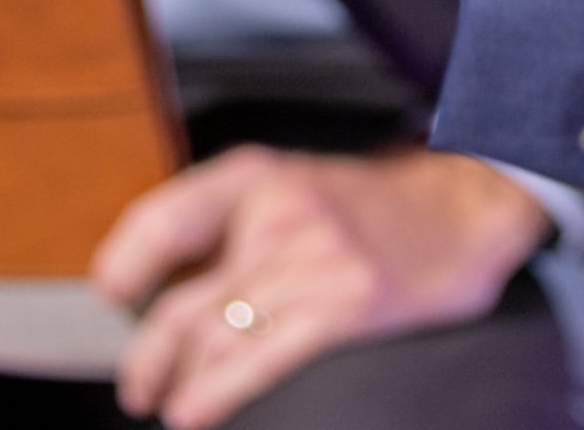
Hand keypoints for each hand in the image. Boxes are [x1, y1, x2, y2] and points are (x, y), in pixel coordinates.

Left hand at [94, 146, 553, 427]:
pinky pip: (260, 357)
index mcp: (258, 177)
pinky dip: (215, 391)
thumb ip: (237, 220)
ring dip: (176, 382)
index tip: (114, 297)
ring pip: (213, 336)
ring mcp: (312, 258)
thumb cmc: (381, 206)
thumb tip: (167, 280)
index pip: (162, 222)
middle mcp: (276, 213)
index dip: (125, 267)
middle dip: (146, 357)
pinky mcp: (347, 303)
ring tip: (168, 404)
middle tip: (138, 385)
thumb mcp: (298, 182)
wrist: (468, 205)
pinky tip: (195, 411)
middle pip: (181, 302)